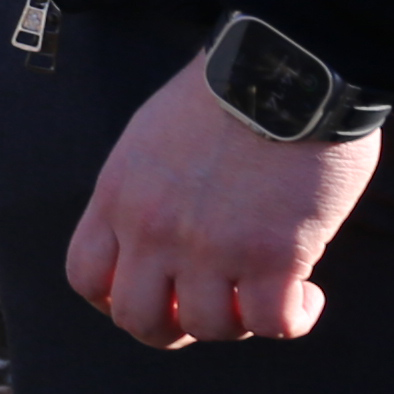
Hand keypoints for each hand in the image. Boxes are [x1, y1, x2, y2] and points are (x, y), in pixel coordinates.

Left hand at [65, 62, 381, 344]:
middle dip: (175, 327)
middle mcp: (154, 230)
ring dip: (241, 321)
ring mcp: (212, 246)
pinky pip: (274, 324)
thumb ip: (144, 192)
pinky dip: (293, 321)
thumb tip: (160, 238)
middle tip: (213, 308)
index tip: (156, 293)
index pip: (86, 277)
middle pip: (139, 319)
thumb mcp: (150, 140)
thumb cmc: (224, 95)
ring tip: (269, 291)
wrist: (282, 66)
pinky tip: (307, 295)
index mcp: (118, 197)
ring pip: (210, 327)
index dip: (116, 300)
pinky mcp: (276, 253)